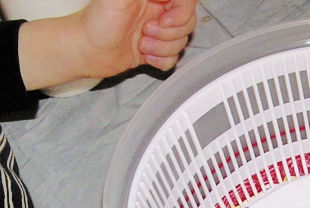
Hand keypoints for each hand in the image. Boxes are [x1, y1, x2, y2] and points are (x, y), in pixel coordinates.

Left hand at [75, 0, 198, 74]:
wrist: (84, 52)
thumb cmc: (96, 23)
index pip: (185, 1)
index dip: (181, 13)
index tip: (164, 20)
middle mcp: (157, 12)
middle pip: (187, 22)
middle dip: (169, 33)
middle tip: (145, 31)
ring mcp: (157, 32)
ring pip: (181, 41)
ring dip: (163, 48)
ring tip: (141, 44)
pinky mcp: (154, 51)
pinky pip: (174, 58)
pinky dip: (162, 61)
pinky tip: (145, 57)